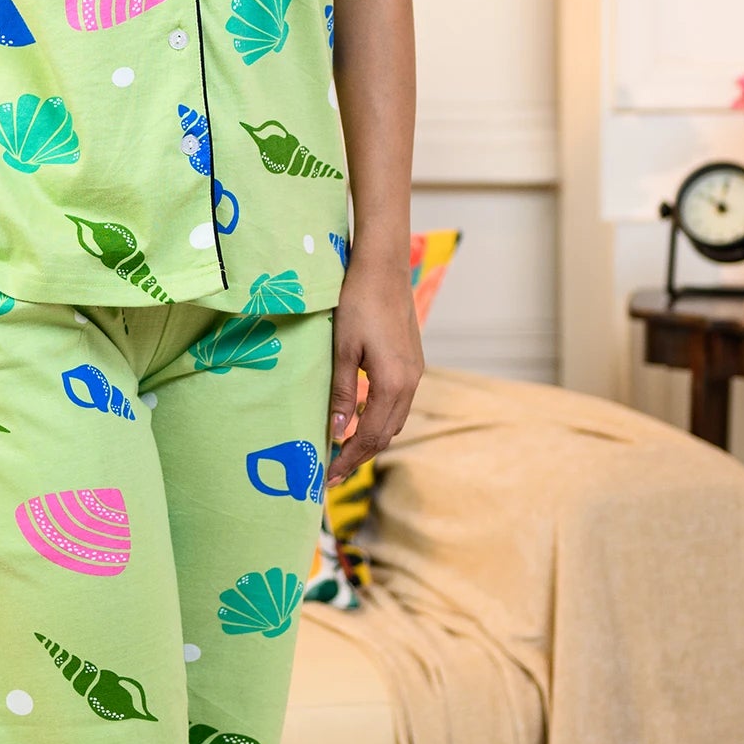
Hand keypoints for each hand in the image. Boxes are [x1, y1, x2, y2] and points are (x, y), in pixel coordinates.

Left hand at [327, 245, 422, 484]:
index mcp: (393, 384)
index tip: (327, 476)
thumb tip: (336, 433)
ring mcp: (416, 373)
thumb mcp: (342, 349)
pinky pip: (398, 403)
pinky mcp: (413, 362)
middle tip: (331, 472)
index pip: (371, 436)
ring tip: (342, 450)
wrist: (383, 268)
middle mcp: (411, 383)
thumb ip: (341, 393)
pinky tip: (360, 417)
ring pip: (395, 420)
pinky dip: (379, 419)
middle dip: (359, 455)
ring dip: (370, 438)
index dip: (349, 459)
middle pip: (386, 434)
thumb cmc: (357, 303)